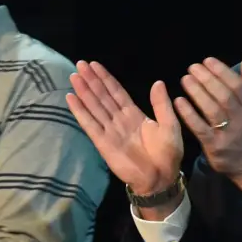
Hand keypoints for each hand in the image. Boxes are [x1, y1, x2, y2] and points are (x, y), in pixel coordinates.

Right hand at [67, 60, 184, 200]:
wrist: (161, 177)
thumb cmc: (168, 153)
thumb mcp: (169, 125)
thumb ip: (161, 105)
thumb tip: (158, 82)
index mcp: (135, 115)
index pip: (117, 92)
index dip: (106, 79)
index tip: (95, 65)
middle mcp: (119, 120)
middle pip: (102, 96)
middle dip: (91, 80)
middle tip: (80, 64)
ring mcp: (110, 131)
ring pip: (94, 107)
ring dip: (84, 92)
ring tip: (74, 76)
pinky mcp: (103, 143)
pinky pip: (90, 124)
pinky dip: (80, 111)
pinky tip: (71, 98)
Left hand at [174, 56, 241, 192]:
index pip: (237, 85)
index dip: (221, 71)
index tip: (206, 61)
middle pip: (224, 96)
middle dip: (207, 80)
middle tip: (192, 68)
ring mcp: (229, 133)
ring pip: (212, 110)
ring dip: (197, 93)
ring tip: (185, 79)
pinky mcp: (215, 146)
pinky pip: (200, 127)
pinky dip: (189, 114)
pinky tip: (178, 102)